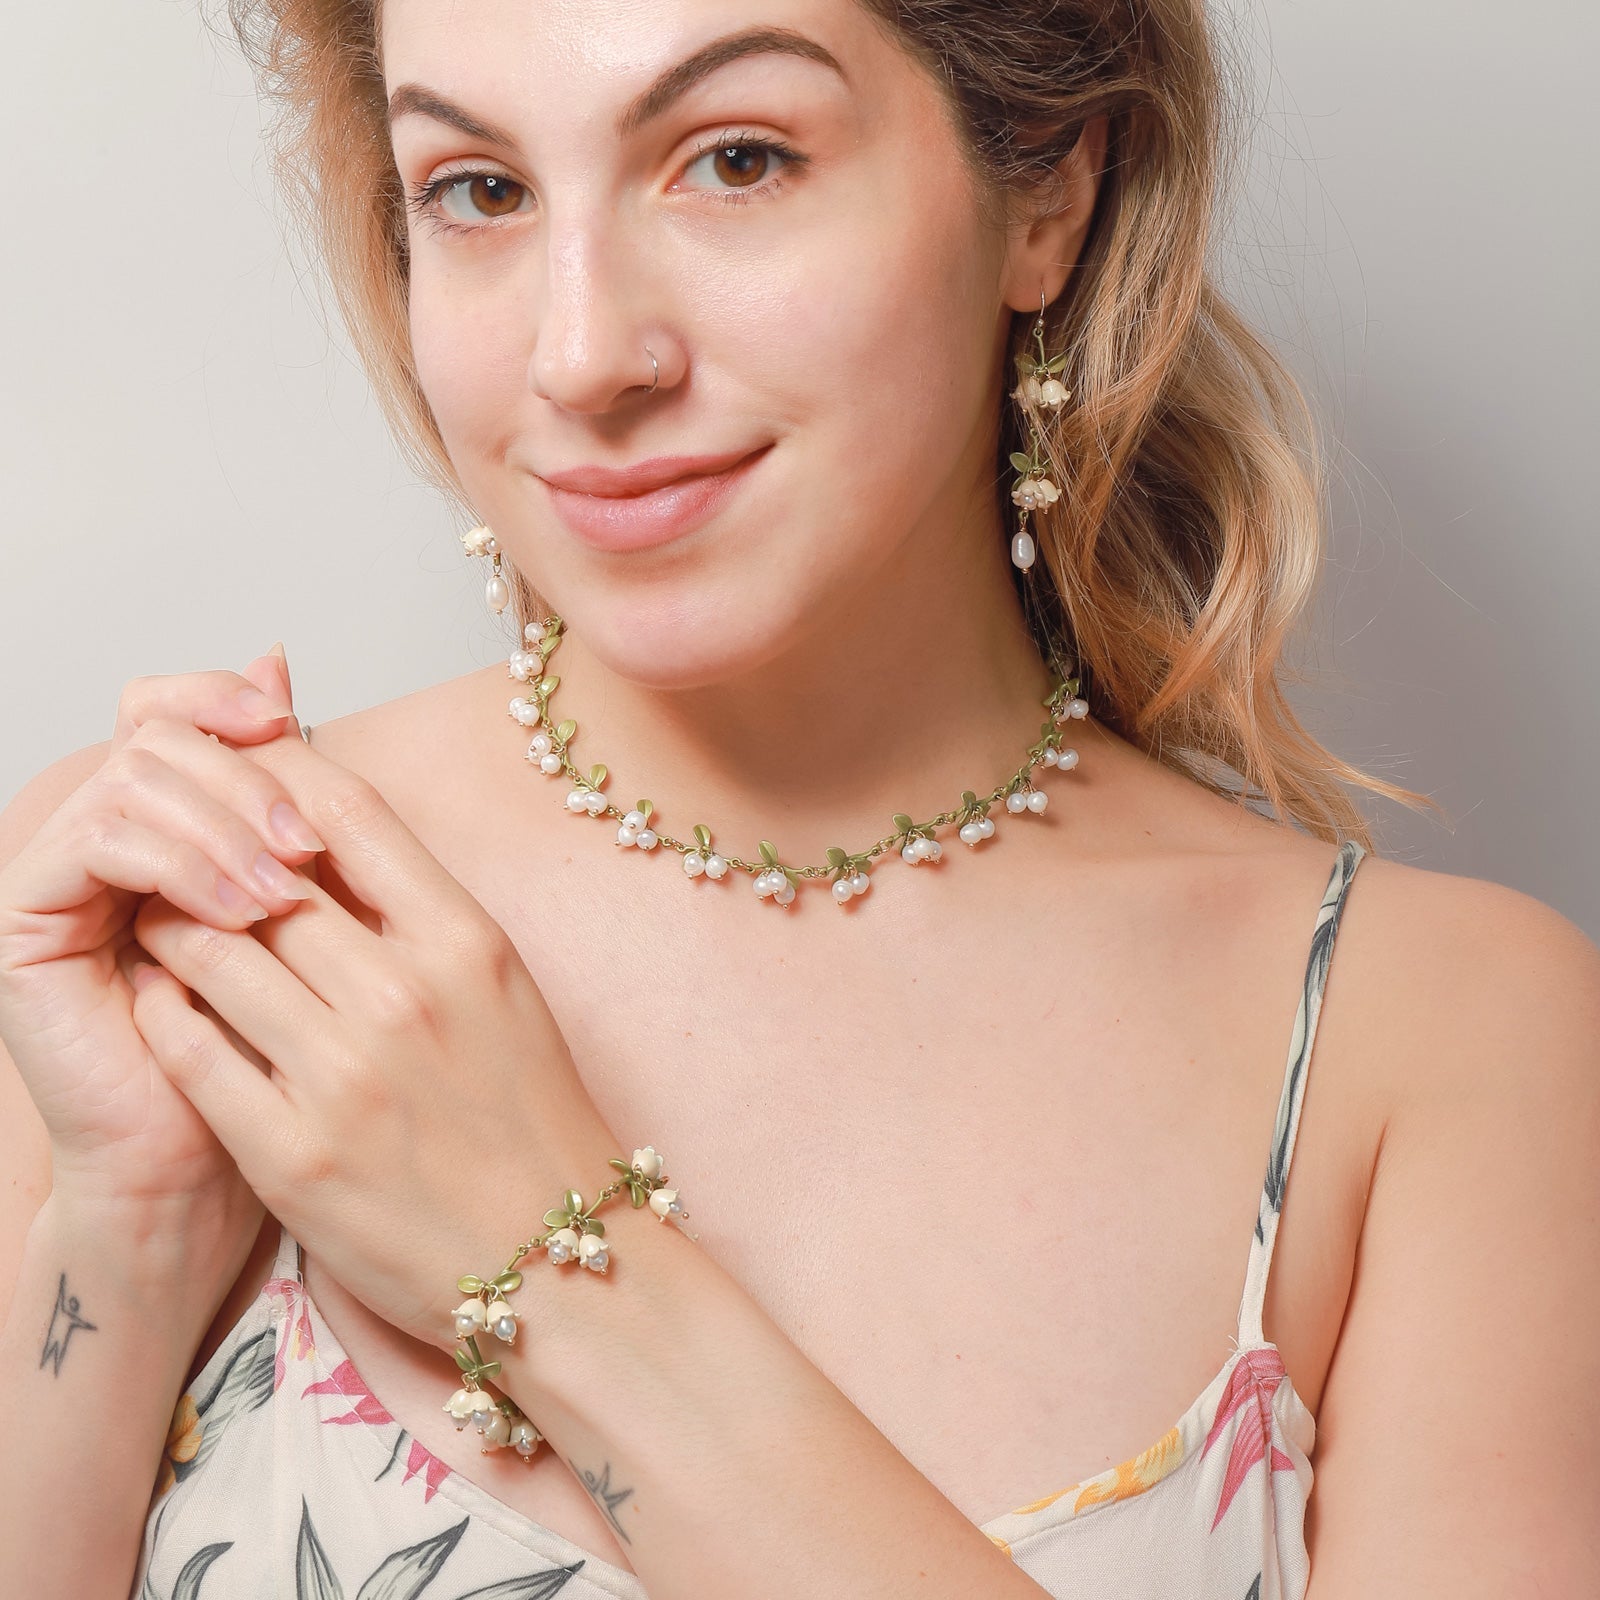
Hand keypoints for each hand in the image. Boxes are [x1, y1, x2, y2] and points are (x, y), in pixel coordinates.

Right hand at [0, 647, 321, 1273]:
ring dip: (222, 825)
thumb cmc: (277, 1038)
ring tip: (286, 890)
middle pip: (157, 733)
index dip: (224, 699)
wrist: (218, 1160)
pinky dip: (179, 862)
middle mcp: (103, 831)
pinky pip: (97, 837)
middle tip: (306, 843)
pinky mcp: (28, 916)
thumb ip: (287, 786)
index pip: (172, 706)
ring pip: (132, 778)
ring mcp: (60, 869)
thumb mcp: (305, 894)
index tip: (291, 726)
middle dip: (243, 776)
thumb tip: (280, 661)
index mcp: (165, 816)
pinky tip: (242, 910)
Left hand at [121, 711, 618, 1349]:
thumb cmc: (529, 1116)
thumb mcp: (501, 988)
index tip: (246, 768)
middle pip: (263, 881)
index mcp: (467, 944)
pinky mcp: (291, 1155)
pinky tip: (161, 1002)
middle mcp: (405, 999)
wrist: (553, 1258)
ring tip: (161, 925)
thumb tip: (325, 838)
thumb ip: (419, 911)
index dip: (282, 772)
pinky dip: (163, 1014)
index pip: (350, 812)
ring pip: (212, 958)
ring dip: (172, 931)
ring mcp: (345, 1079)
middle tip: (179, 855)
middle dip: (208, 858)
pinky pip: (192, 1052)